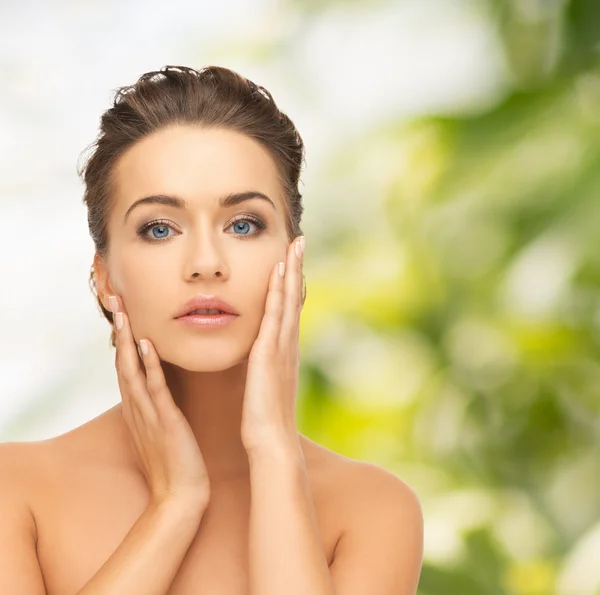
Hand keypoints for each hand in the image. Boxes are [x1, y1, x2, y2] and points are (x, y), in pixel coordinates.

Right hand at [109, 295, 210, 510]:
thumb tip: (161, 385)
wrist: (179, 495)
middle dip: (118, 330)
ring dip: (125, 340)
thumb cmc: (175, 461)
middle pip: (121, 361)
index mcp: (138, 407)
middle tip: (114, 299)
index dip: (121, 336)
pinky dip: (148, 364)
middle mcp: (137, 407)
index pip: (126, 365)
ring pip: (131, 370)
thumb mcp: (162, 427)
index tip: (121, 310)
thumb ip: (158, 404)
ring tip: (123, 312)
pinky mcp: (164, 421)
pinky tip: (145, 344)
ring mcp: (148, 413)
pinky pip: (154, 388)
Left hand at [240, 235, 304, 455]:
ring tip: (294, 245)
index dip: (292, 284)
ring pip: (288, 301)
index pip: (290, 310)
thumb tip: (262, 359)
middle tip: (299, 240)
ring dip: (292, 271)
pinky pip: (275, 315)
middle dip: (297, 268)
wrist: (271, 441)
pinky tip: (278, 271)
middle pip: (294, 299)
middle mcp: (288, 344)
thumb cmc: (265, 419)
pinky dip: (278, 292)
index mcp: (285, 351)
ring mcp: (282, 347)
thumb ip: (265, 368)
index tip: (292, 260)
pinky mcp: (270, 353)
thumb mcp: (266, 386)